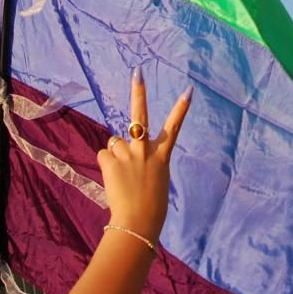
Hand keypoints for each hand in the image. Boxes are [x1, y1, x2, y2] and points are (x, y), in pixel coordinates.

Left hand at [98, 68, 191, 241]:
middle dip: (139, 92)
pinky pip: (103, 156)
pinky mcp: (111, 161)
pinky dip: (106, 165)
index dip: (181, 108)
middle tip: (138, 72)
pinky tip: (113, 179)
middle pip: (141, 116)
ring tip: (121, 175)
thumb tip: (126, 154)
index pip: (174, 128)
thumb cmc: (151, 207)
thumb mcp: (156, 180)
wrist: (138, 221)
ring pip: (115, 142)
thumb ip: (144, 162)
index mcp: (162, 156)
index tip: (188, 90)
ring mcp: (129, 154)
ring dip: (115, 155)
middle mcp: (146, 150)